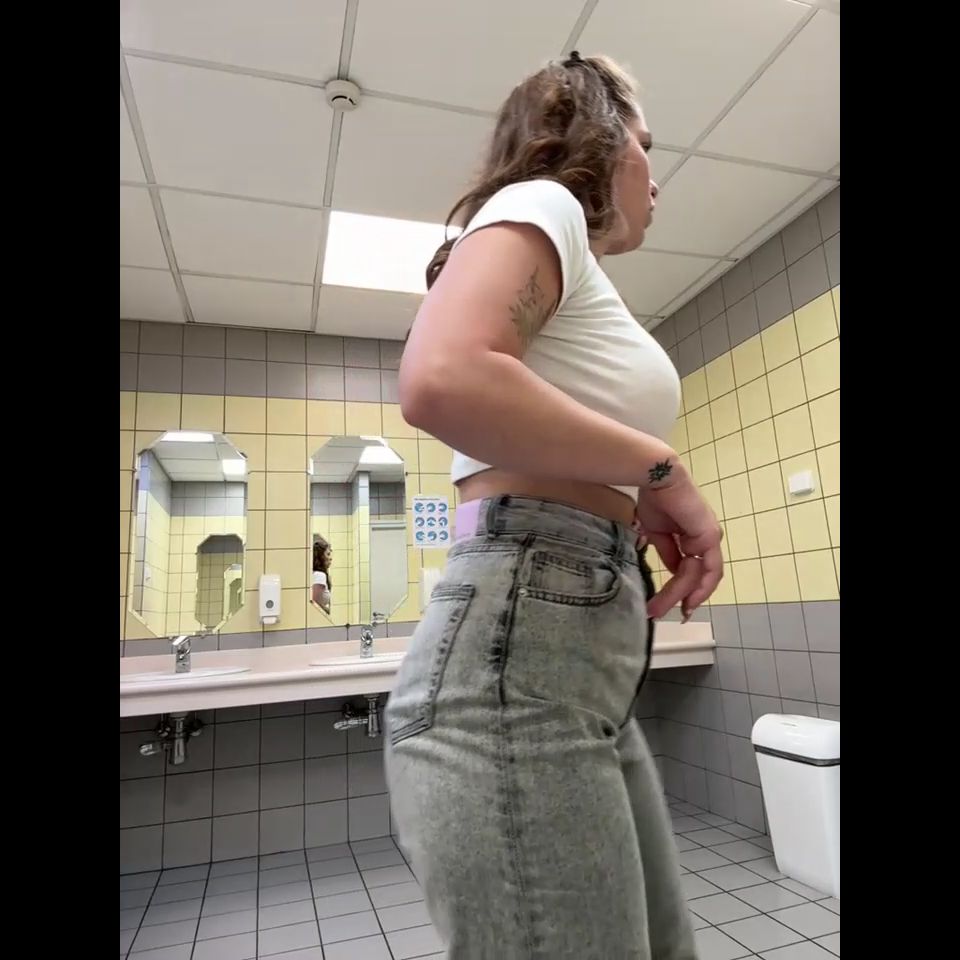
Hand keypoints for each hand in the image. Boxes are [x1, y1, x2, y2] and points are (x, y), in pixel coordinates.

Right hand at [633, 473, 722, 620]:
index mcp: (694, 536)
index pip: (694, 569)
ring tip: (659, 608)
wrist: (658, 478)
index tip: (674, 607)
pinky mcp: (708, 537)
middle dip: (681, 598)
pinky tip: (688, 600)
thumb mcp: (658, 533)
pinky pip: (706, 569)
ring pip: (698, 576)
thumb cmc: (655, 499)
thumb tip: (673, 571)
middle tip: (665, 615)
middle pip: (696, 576)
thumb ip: (668, 552)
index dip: (685, 589)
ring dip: (679, 595)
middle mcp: (706, 539)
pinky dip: (699, 586)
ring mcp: (709, 539)